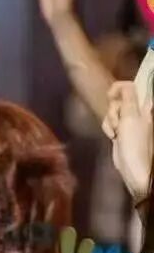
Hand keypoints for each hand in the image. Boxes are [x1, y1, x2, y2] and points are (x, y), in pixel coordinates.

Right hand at [103, 80, 152, 200]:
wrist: (133, 168)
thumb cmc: (135, 142)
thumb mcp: (131, 114)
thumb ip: (127, 95)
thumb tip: (119, 84)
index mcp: (144, 104)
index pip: (131, 86)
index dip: (119, 89)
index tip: (111, 95)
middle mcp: (138, 110)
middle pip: (119, 98)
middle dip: (113, 109)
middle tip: (118, 121)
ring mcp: (129, 121)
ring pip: (113, 111)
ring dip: (110, 120)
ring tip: (116, 132)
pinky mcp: (121, 130)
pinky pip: (111, 122)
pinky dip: (109, 128)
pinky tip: (112, 136)